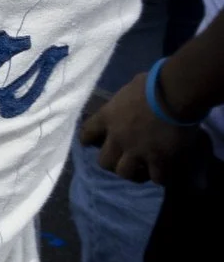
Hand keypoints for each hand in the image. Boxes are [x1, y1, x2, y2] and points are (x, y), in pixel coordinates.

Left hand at [80, 79, 199, 183]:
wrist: (175, 94)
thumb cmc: (153, 84)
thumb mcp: (130, 87)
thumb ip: (126, 99)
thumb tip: (133, 98)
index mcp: (107, 117)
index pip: (86, 134)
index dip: (88, 140)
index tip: (92, 142)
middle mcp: (118, 138)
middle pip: (104, 162)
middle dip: (111, 163)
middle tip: (122, 160)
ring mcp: (137, 151)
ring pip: (125, 173)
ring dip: (132, 173)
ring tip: (142, 170)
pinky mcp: (159, 159)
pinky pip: (156, 177)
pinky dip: (159, 177)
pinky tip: (163, 173)